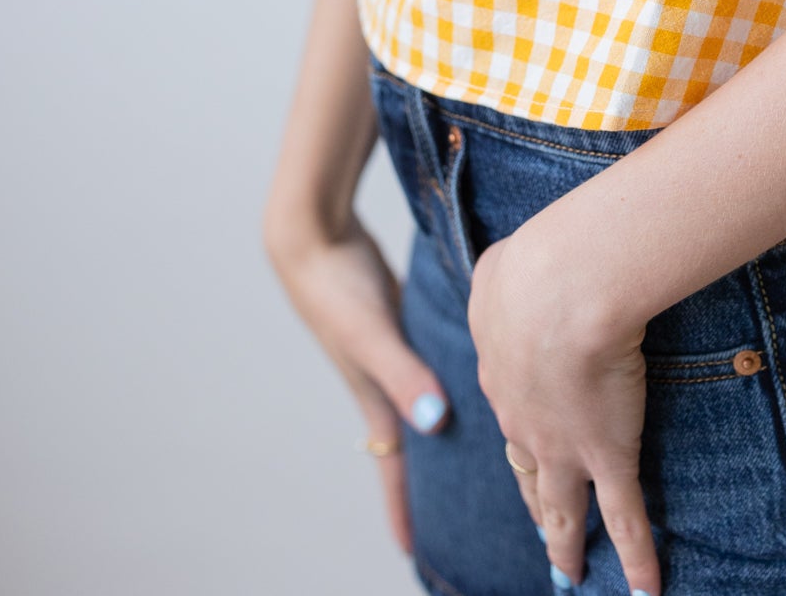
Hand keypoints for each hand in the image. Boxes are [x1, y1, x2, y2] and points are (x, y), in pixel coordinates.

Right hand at [265, 209, 451, 557]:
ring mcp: (391, 349)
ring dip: (439, 426)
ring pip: (421, 400)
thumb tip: (434, 422)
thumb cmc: (336, 285)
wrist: (313, 232)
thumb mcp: (372, 333)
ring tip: (468, 450)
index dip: (403, 507)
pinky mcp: (402, 319)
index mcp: (374, 393)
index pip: (392, 465)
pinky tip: (472, 370)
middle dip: (427, 480)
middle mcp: (384, 378)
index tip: (412, 552)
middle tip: (454, 515)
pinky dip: (445, 376)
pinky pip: (428, 361)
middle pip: (410, 440)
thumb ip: (404, 373)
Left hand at [467, 220, 660, 595]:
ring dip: (566, 543)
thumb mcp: (500, 271)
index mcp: (501, 374)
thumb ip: (501, 282)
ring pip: (564, 508)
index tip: (526, 446)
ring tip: (570, 574)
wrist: (561, 289)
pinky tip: (647, 588)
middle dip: (536, 505)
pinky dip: (637, 556)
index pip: (513, 414)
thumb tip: (504, 275)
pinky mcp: (607, 456)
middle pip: (528, 473)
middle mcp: (524, 421)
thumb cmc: (531, 265)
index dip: (522, 434)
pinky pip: (625, 519)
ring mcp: (564, 446)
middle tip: (543, 531)